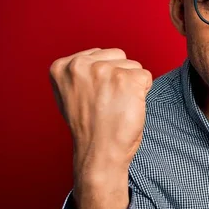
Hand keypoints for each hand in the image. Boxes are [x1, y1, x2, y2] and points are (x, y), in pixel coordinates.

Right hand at [49, 47, 152, 178]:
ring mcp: (104, 71)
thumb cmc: (89, 127)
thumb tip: (98, 58)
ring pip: (134, 66)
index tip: (95, 98)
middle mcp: (80, 64)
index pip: (101, 54)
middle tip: (108, 103)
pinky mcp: (127, 80)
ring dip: (131, 85)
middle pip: (119, 56)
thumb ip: (82, 73)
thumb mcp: (72, 93)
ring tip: (116, 106)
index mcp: (62, 66)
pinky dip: (143, 93)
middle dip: (119, 77)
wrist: (98, 153)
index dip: (105, 78)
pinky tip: (128, 108)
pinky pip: (146, 77)